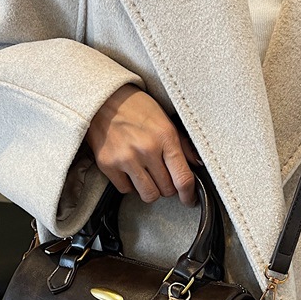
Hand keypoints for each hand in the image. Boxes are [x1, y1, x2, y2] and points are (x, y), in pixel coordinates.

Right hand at [86, 84, 200, 205]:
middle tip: (162, 175)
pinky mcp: (108, 165)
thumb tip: (198, 164)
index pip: (183, 177)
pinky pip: (126, 190)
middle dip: (167, 186)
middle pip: (166, 189)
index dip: (188, 194)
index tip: (189, 199)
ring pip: (148, 195)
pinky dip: (130, 185)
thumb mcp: (165, 120)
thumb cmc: (136, 107)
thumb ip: (182, 144)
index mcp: (165, 137)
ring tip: (147, 176)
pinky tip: (130, 171)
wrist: (103, 99)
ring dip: (151, 190)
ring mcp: (126, 159)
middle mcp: (146, 149)